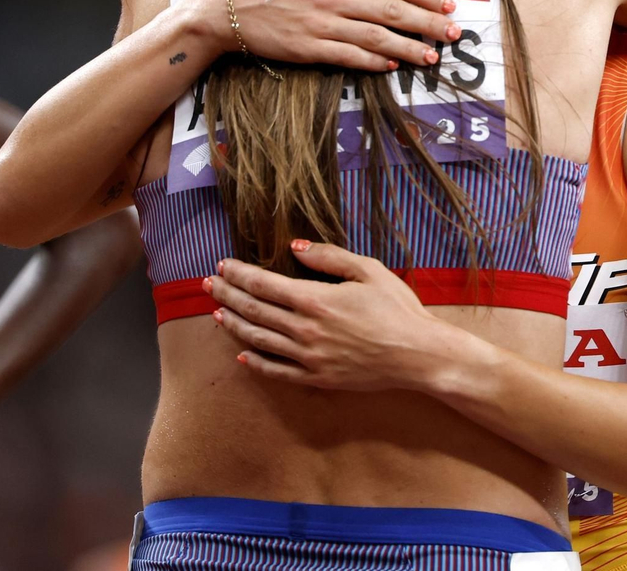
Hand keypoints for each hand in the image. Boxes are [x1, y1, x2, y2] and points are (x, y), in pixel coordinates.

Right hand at [184, 0, 461, 71]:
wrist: (228, 8)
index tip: (447, 3)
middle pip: (392, 10)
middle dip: (428, 22)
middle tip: (454, 31)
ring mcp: (322, 23)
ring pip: (376, 37)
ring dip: (409, 47)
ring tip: (434, 56)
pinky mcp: (310, 48)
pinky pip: (349, 56)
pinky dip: (374, 61)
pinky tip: (394, 65)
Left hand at [206, 240, 460, 390]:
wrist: (418, 355)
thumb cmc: (399, 309)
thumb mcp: (370, 271)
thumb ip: (329, 257)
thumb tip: (296, 246)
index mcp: (315, 300)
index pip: (264, 284)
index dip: (239, 274)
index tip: (222, 265)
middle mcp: (304, 330)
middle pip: (254, 310)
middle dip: (228, 295)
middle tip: (208, 285)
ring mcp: (308, 357)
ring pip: (259, 340)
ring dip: (235, 325)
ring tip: (217, 314)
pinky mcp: (316, 378)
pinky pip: (276, 371)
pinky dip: (255, 363)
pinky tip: (241, 355)